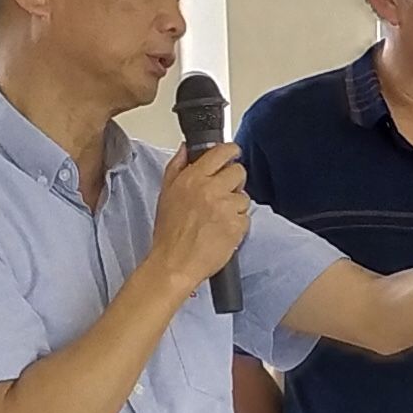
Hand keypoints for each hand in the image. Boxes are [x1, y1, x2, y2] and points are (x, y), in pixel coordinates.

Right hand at [149, 138, 250, 294]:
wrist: (175, 264)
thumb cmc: (169, 234)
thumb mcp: (166, 193)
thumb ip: (177, 167)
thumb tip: (186, 149)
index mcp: (193, 178)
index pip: (221, 152)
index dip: (231, 151)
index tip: (233, 153)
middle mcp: (211, 190)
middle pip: (238, 172)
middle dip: (234, 181)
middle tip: (224, 193)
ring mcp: (226, 208)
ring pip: (244, 197)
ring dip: (235, 206)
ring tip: (218, 218)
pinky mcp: (236, 226)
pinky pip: (246, 218)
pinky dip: (237, 224)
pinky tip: (222, 230)